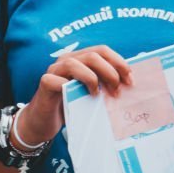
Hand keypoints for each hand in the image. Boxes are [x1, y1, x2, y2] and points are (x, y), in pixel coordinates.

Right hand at [12, 45, 133, 148]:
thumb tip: (128, 85)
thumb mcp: (90, 93)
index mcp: (80, 59)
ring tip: (99, 94)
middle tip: (117, 91)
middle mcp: (66, 60)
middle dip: (110, 72)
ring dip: (92, 78)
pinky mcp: (44, 84)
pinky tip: (80, 98)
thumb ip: (103, 85)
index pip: (102, 50)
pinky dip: (71, 87)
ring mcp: (54, 71)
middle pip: (92, 55)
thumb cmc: (70, 106)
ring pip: (74, 63)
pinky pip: (58, 81)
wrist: (43, 122)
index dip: (119, 62)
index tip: (130, 80)